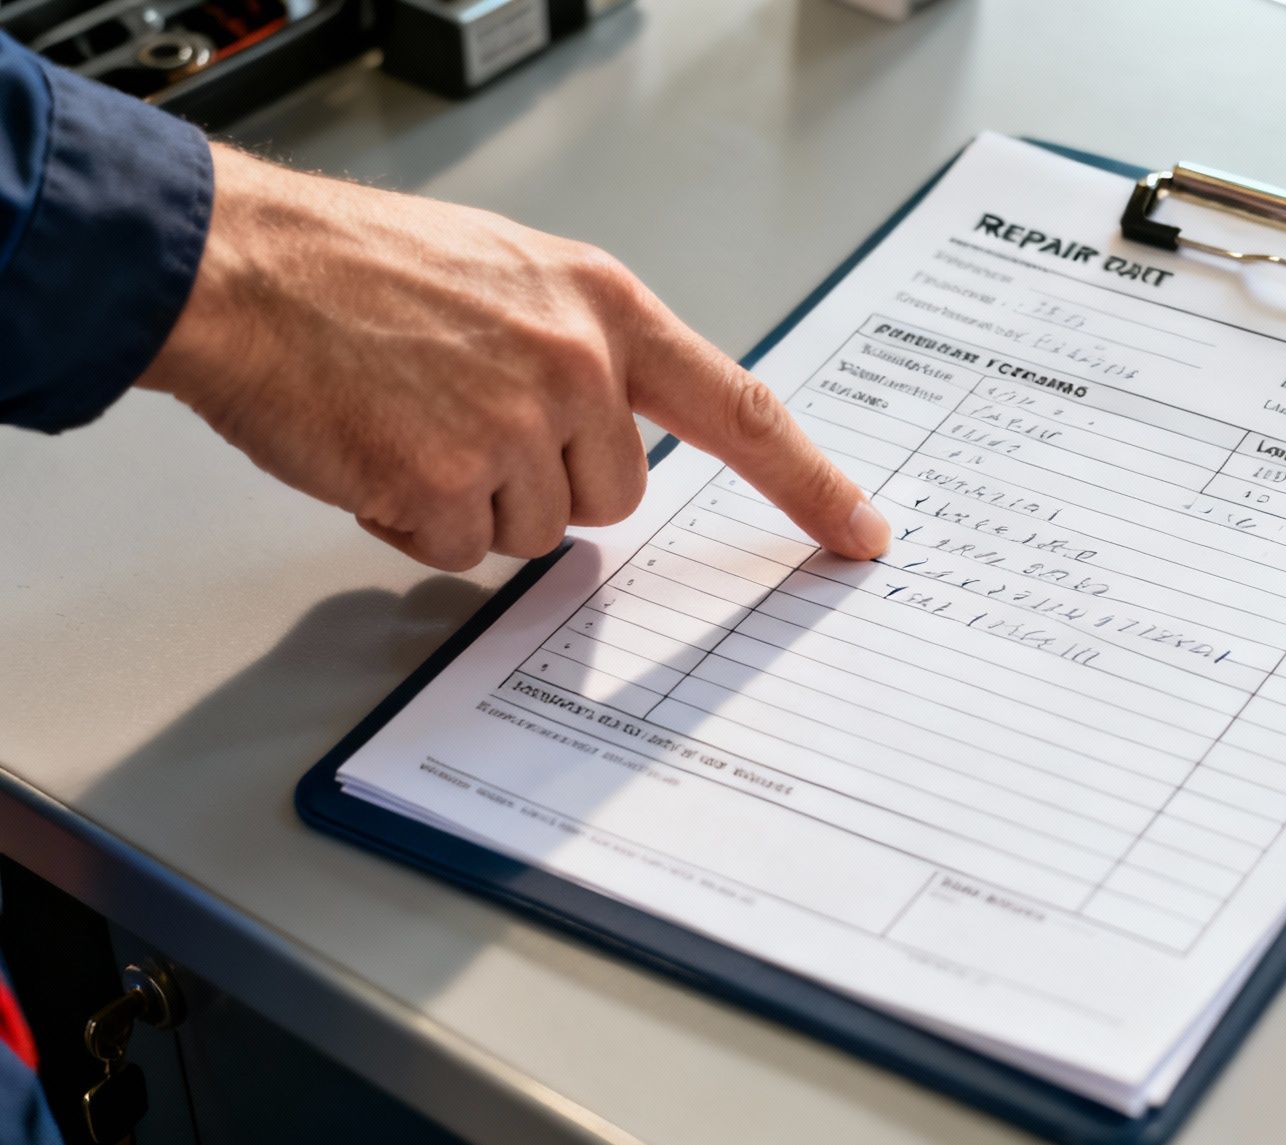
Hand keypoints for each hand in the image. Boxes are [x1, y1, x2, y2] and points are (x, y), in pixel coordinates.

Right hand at [137, 145, 888, 569]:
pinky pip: (461, 552)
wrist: (243, 268)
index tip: (858, 531)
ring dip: (476, 506)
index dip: (808, 481)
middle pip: (619, 496)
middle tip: (470, 423)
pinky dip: (416, 525)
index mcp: (605, 306)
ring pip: (538, 535)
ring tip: (411, 424)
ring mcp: (513, 426)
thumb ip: (583, 353)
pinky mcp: (444, 482)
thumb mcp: (511, 276)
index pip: (741, 409)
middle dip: (551, 487)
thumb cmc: (361, 267)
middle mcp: (577, 365)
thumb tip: (620, 437)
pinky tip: (378, 453)